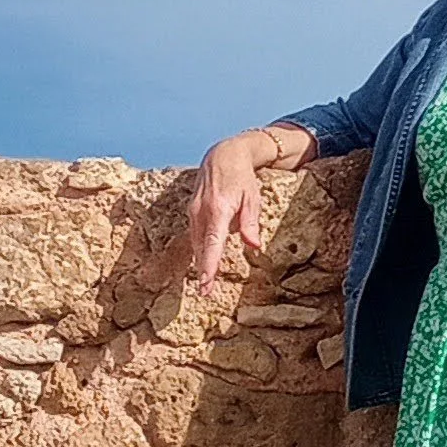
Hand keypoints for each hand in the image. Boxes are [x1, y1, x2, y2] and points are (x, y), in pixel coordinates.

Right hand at [187, 134, 268, 288]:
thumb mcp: (252, 198)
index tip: (206, 283)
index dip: (208, 265)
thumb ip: (251, 223)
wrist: (223, 154)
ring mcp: (193, 210)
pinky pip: (195, 233)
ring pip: (196, 242)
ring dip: (200, 261)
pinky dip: (200, 247)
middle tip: (205, 292)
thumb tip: (254, 247)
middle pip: (201, 247)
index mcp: (218, 209)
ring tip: (205, 282)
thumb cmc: (242, 177)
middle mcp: (201, 211)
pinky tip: (204, 259)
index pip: (212, 243)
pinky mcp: (191, 210)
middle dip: (203, 270)